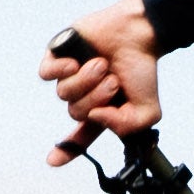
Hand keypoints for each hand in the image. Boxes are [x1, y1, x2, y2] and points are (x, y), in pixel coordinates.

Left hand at [42, 0, 159, 162]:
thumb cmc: (142, 68)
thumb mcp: (147, 110)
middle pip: (76, 112)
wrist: (137, 33)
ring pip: (63, 93)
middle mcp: (83, 94)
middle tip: (113, 81)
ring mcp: (69, 74)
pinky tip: (76, 62)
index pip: (81, 135)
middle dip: (97, 98)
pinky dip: (62, 70)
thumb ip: (126, 127)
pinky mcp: (57, 55)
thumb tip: (95, 116)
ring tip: (102, 64)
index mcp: (101, 109)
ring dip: (86, 80)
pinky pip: (47, 74)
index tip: (51, 161)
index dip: (67, 149)